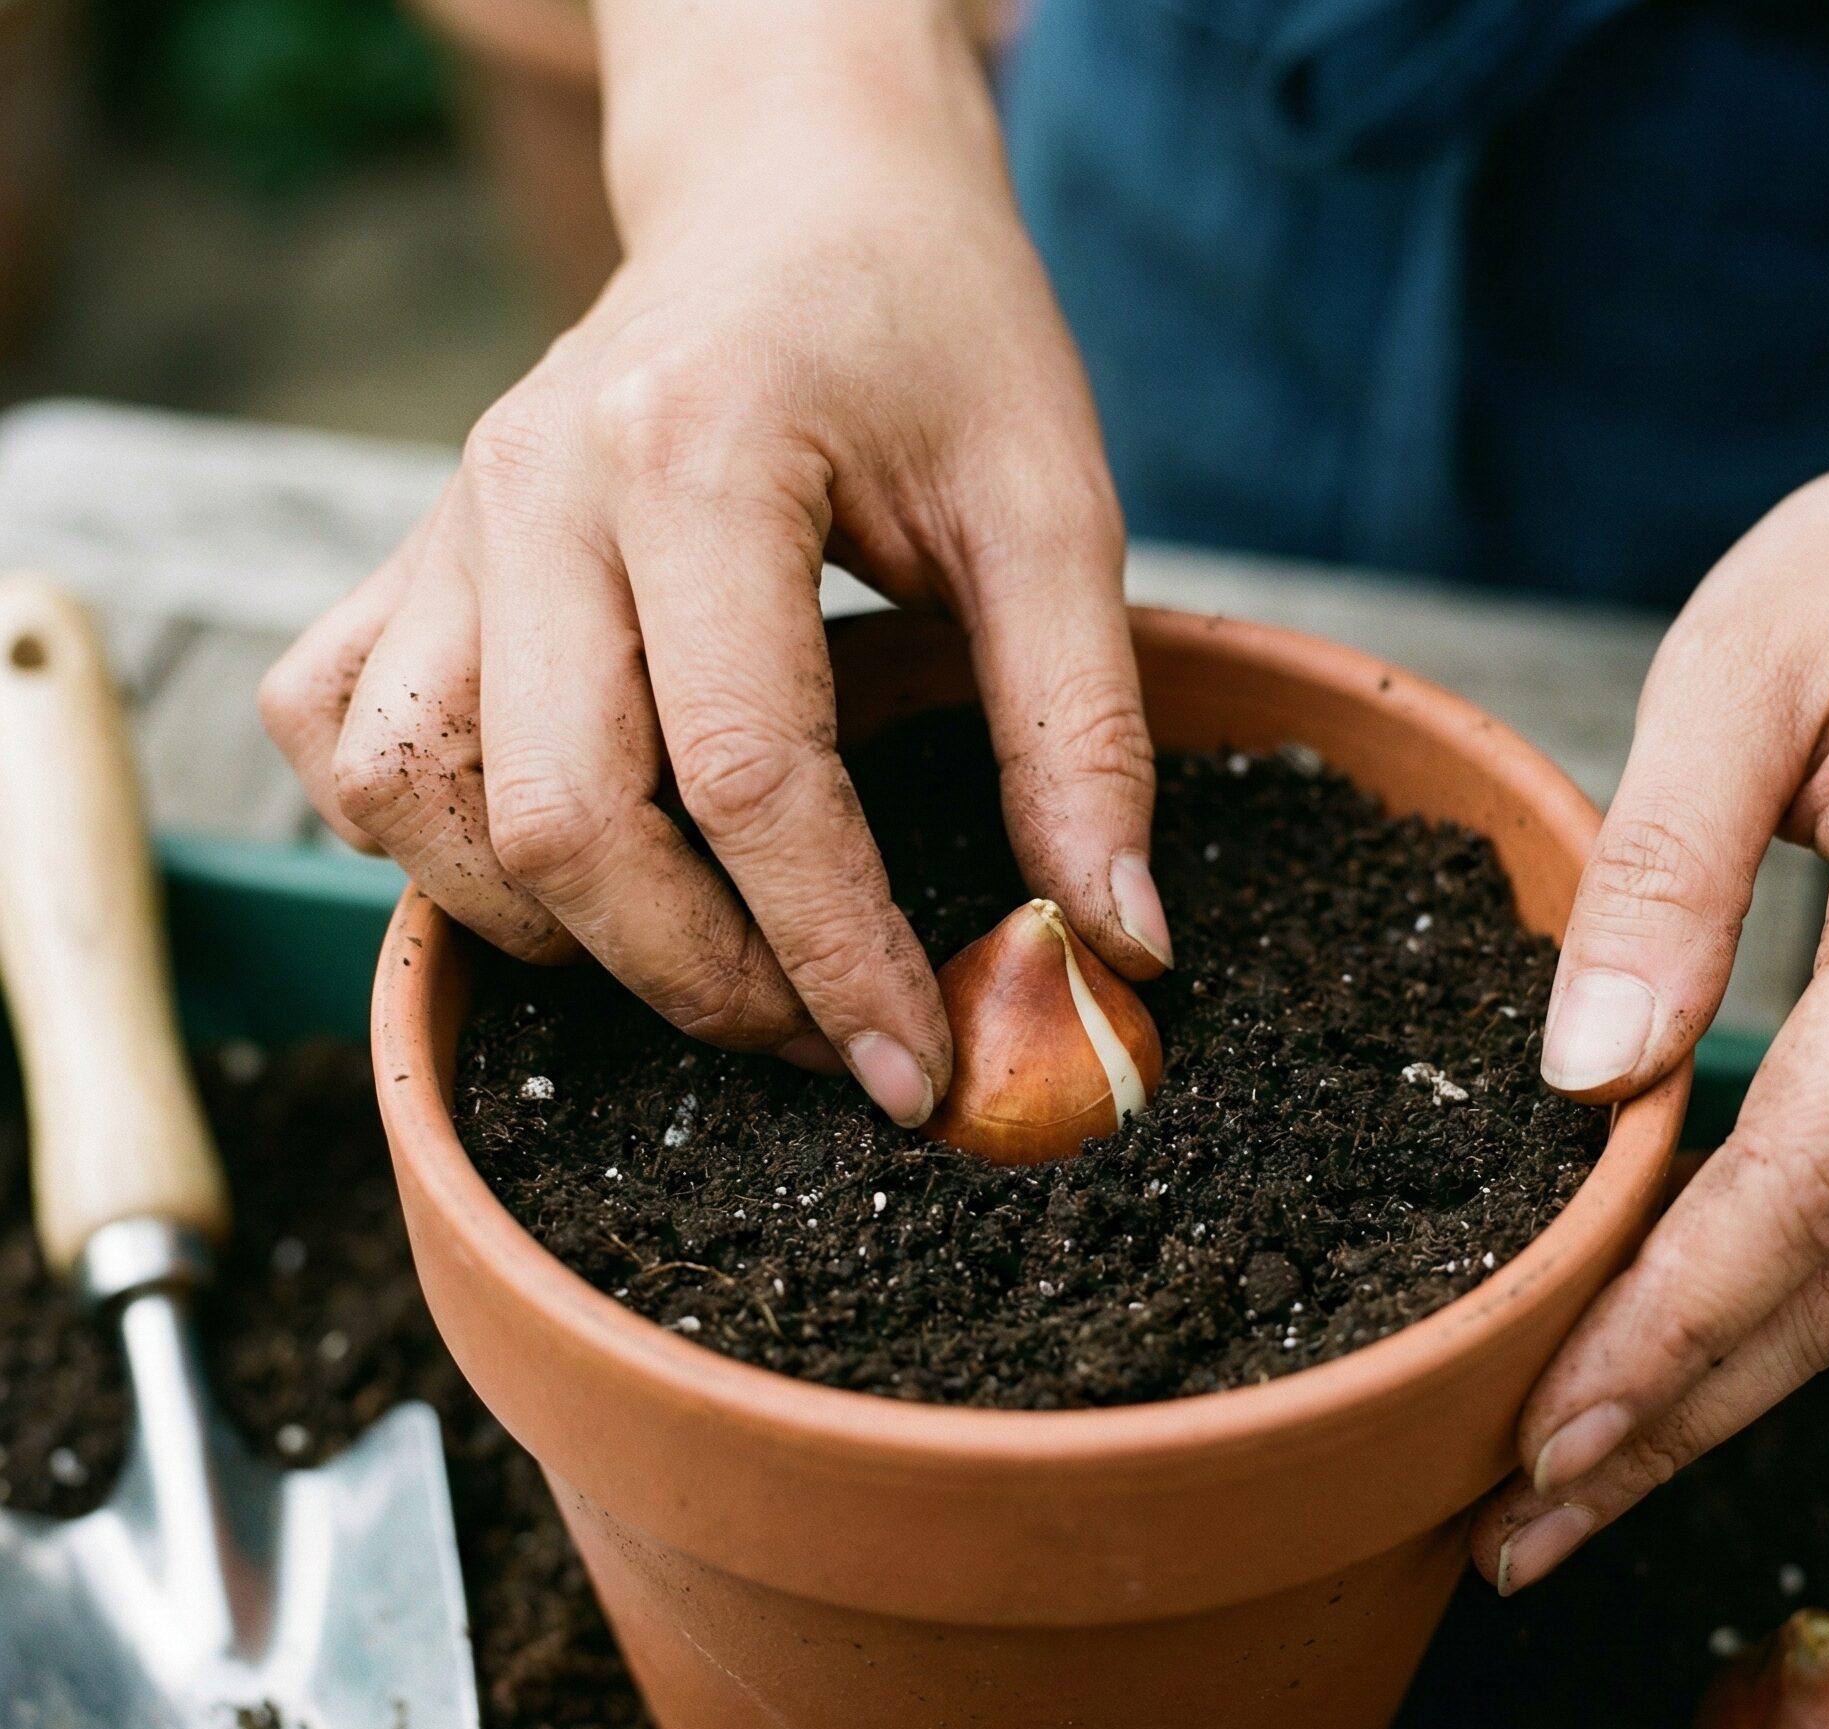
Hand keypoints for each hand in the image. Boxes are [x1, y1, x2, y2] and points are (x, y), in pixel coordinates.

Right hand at [260, 0, 1168, 1128]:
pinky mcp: (413, 554)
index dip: (833, 958)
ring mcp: (451, 523)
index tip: (912, 1068)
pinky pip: (339, 735)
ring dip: (563, 933)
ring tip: (711, 951)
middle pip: (564, 826)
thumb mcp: (1048, 507)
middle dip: (705, 981)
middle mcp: (535, 492)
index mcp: (699, 456)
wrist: (797, 189)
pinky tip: (551, 850)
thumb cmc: (932, 328)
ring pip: (420, 803)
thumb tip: (1118, 941)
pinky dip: (423, 837)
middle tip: (828, 1034)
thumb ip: (1081, 730)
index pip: (745, 778)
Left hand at [1477, 318, 1828, 1594]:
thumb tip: (1585, 1078)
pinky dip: (1773, 1308)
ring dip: (1722, 1396)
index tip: (1539, 1440)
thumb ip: (1668, 865)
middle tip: (1517, 1534)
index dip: (1666, 1333)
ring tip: (1570, 1491)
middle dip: (1677, 1421)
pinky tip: (1675, 1361)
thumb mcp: (1747, 666)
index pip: (1799, 1186)